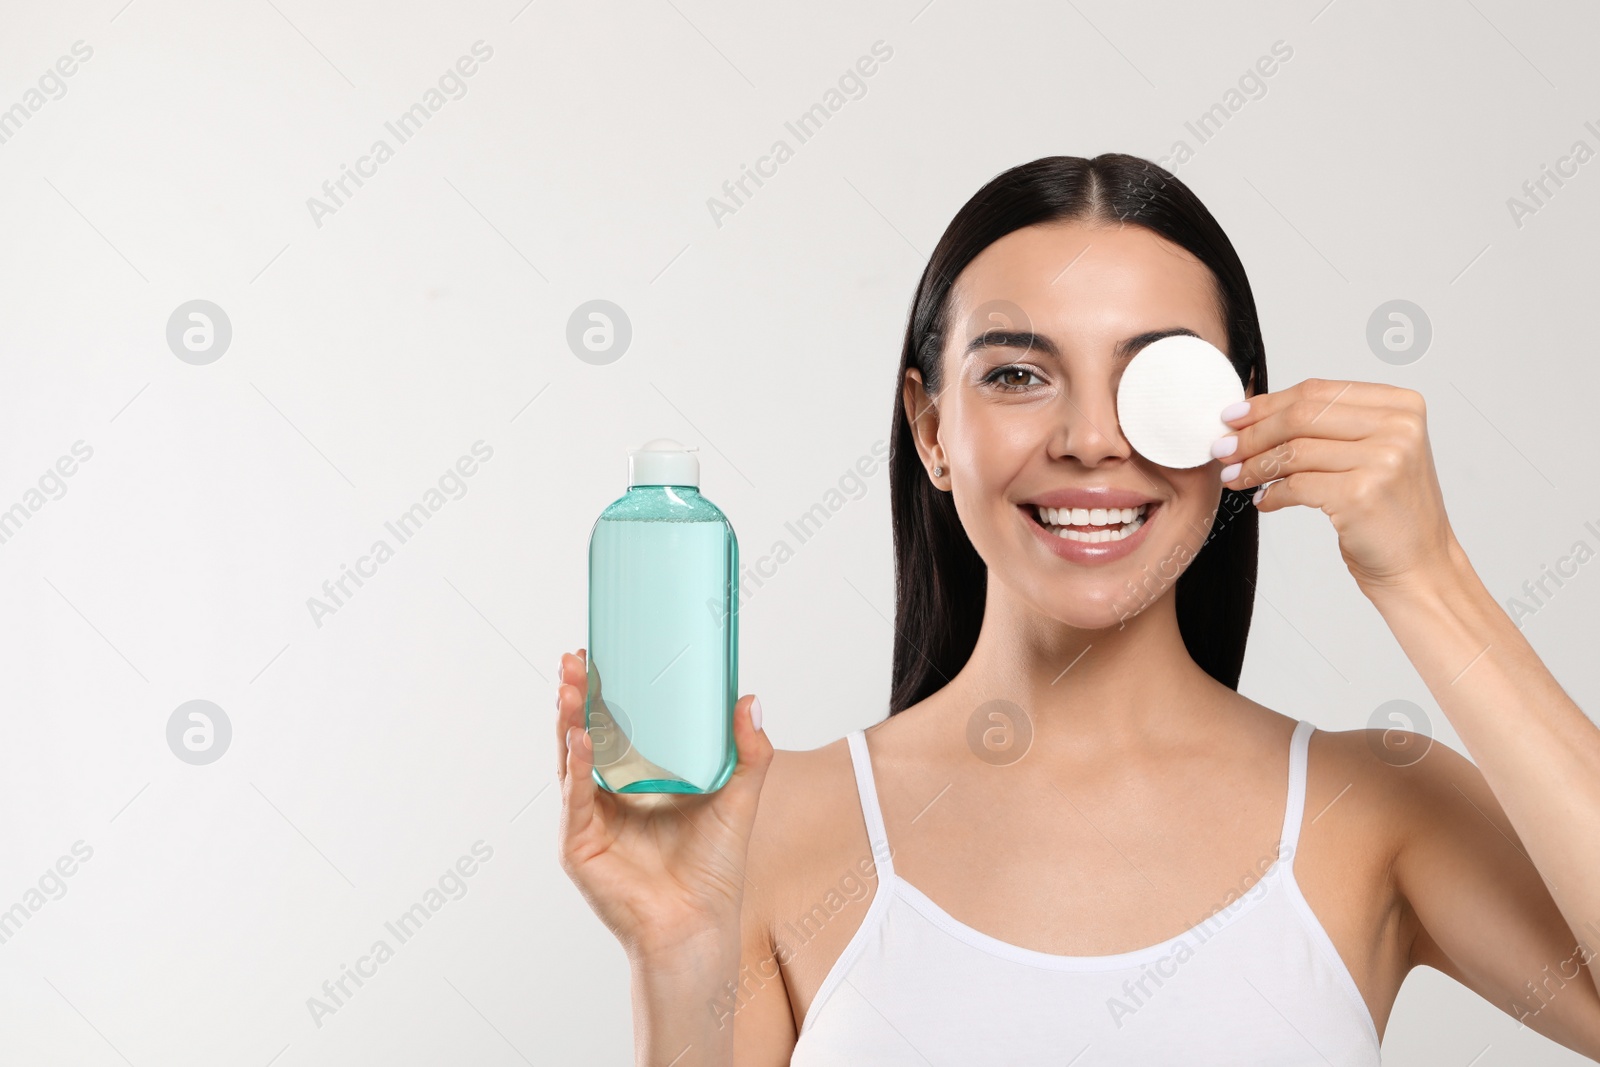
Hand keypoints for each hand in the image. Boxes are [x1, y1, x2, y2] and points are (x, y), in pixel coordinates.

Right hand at [555, 648, 772, 961]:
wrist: (699, 923)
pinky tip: (580, 737)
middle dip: (576, 697)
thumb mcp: (736, 797)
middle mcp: (607, 797)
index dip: (603, 693)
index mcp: (637, 782)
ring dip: (568, 722)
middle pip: (584, 736)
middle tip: (574, 659)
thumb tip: (750, 698)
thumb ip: (748, 751)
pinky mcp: (578, 845)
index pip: (613, 727)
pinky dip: (577, 766)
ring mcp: (588, 820)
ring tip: (570, 686)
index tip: (599, 654)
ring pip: (571, 760)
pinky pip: (575, 797)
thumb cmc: (713, 869)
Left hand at [1214, 378, 1461, 597]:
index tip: (1233, 417)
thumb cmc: (1388, 511)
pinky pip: (1296, 485)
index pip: (1318, 391)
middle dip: (1253, 433)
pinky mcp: (1363, 494)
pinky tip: (1263, 500)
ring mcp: (1384, 459)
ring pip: (1294, 451)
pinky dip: (1271, 493)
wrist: (1420, 566)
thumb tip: (1252, 414)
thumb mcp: (1370, 453)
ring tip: (1233, 477)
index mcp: (1401, 405)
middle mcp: (1398, 426)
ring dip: (1254, 465)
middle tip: (1222, 448)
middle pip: (1301, 416)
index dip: (1267, 403)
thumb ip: (1328, 426)